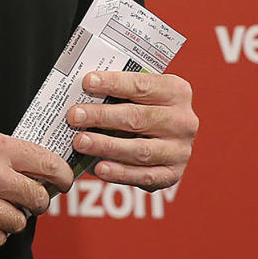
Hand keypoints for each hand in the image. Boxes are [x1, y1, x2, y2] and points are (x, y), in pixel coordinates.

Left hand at [67, 71, 196, 190]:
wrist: (166, 137)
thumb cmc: (143, 108)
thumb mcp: (138, 93)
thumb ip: (118, 91)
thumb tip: (81, 91)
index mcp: (176, 91)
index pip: (141, 85)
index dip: (113, 84)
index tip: (87, 82)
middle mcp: (183, 121)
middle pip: (138, 118)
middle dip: (102, 116)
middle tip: (74, 116)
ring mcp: (180, 150)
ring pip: (140, 149)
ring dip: (106, 146)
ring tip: (80, 142)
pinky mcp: (172, 174)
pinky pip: (145, 176)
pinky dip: (120, 173)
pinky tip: (99, 168)